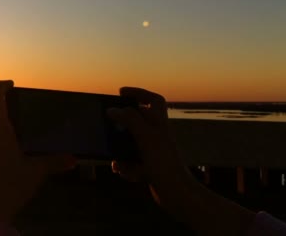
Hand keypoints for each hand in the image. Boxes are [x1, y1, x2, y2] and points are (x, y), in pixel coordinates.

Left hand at [0, 80, 74, 222]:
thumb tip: (72, 159)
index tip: (10, 84)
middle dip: (11, 127)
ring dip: (4, 145)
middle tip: (25, 135)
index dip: (1, 87)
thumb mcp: (36, 172)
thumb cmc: (11, 187)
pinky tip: (7, 172)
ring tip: (19, 158)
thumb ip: (54, 162)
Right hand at [108, 87, 195, 201]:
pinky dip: (126, 168)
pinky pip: (132, 163)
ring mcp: (154, 152)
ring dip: (120, 151)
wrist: (176, 193)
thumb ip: (129, 119)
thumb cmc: (164, 162)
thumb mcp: (145, 135)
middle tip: (109, 124)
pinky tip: (123, 172)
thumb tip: (112, 110)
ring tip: (114, 157)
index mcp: (160, 123)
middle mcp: (158, 135)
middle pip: (138, 122)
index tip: (121, 92)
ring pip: (132, 144)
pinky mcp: (150, 168)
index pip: (154, 100)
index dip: (139, 93)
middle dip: (122, 125)